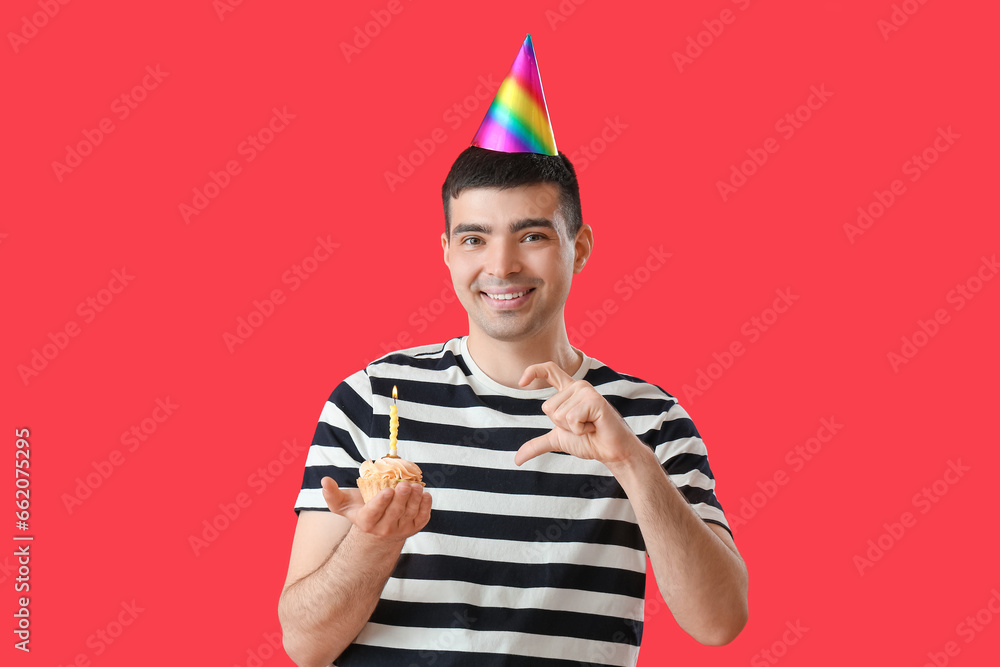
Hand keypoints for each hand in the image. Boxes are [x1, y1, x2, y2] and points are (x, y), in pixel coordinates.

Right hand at [321, 477, 431, 539]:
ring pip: (410, 514)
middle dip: (401, 498)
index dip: (382, 502)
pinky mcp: (414, 528)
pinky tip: (426, 495)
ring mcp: (401, 530)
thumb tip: (325, 481)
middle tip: (405, 484)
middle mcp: (384, 529)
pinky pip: (422, 518)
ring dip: (415, 500)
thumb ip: (332, 494)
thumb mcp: (343, 504)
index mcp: (367, 522)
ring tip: (416, 486)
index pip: (375, 513)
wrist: (377, 528)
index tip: (388, 490)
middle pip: (395, 512)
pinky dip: (426, 507)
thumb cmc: (359, 510)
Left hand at [514, 361, 642, 467]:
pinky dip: (581, 430)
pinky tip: (595, 427)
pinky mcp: (594, 400)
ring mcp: (586, 391)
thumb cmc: (589, 442)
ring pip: (559, 414)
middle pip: (548, 408)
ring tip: (590, 426)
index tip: (521, 383)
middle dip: (562, 425)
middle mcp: (577, 387)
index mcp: (568, 391)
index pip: (549, 370)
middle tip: (582, 426)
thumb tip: (517, 460)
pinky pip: (572, 419)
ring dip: (573, 428)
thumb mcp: (557, 440)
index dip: (533, 371)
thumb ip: (537, 445)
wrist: (611, 452)